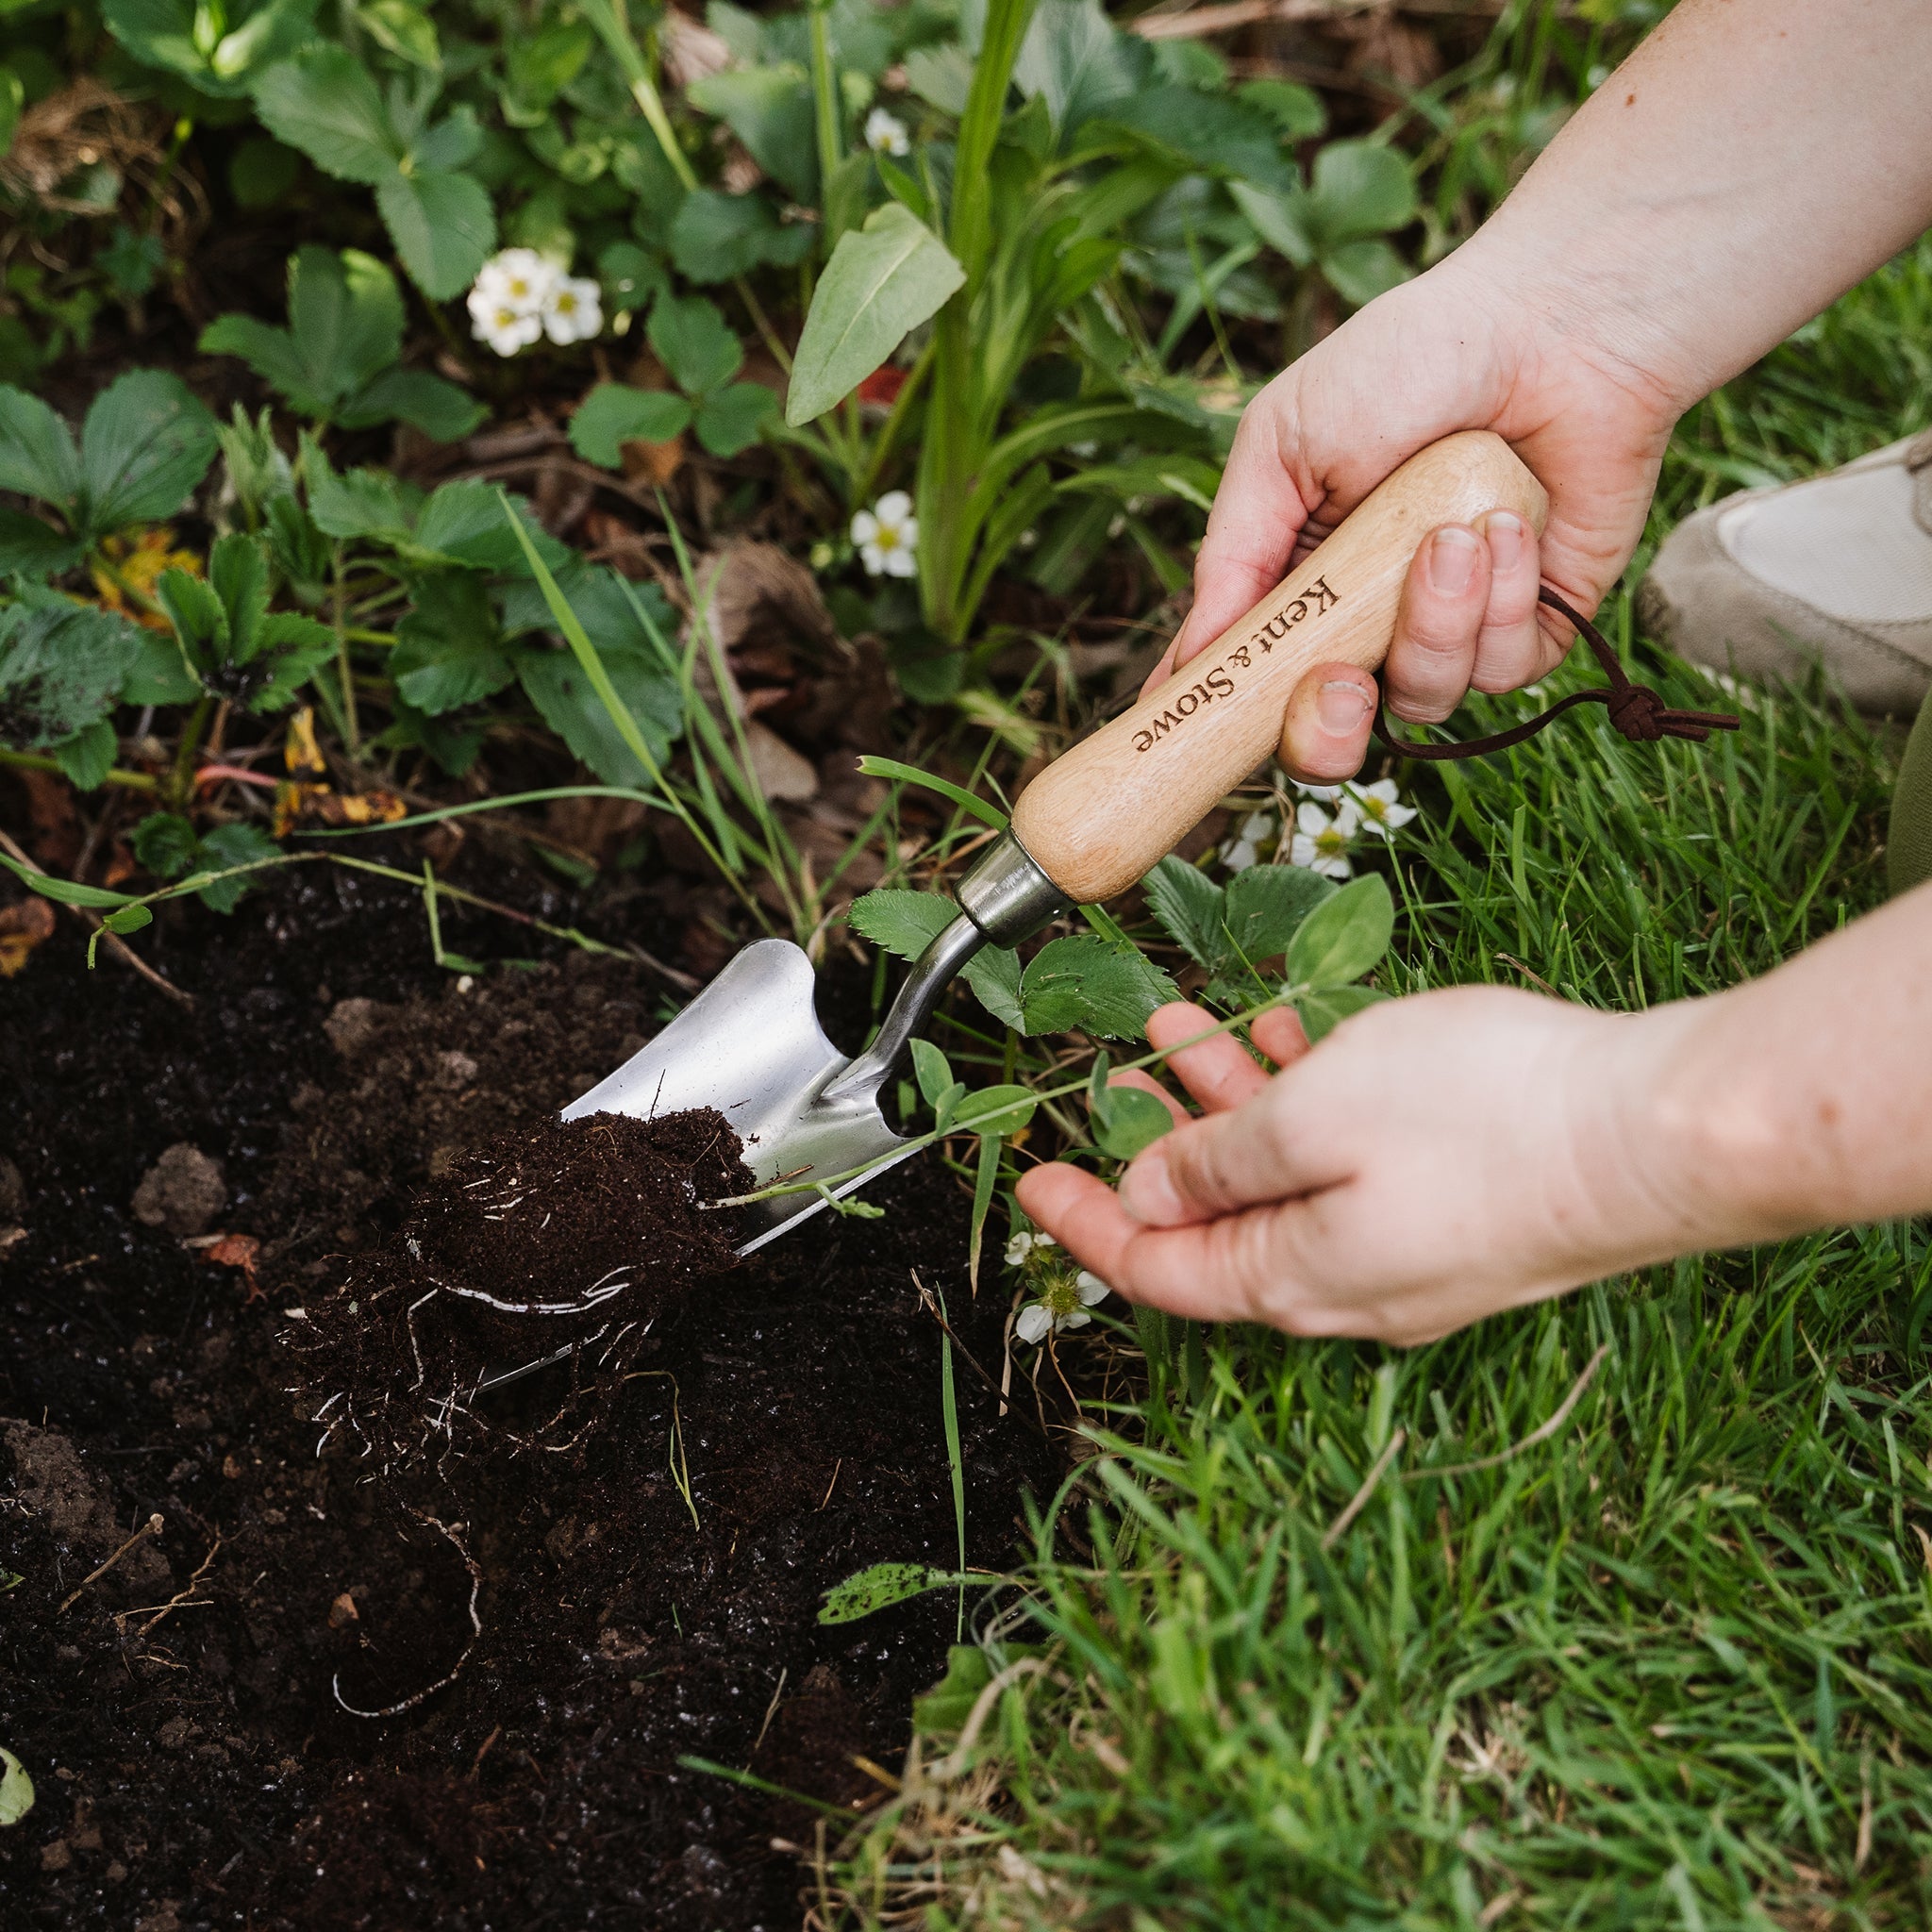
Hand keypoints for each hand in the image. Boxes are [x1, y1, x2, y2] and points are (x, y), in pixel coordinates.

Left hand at [1015, 992, 1712, 1345]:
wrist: (1661, 1131)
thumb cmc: (1487, 1118)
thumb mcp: (1314, 1116)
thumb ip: (1218, 1162)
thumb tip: (1149, 1200)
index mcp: (1294, 1278)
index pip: (1156, 1271)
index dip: (1085, 1223)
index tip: (1031, 1176)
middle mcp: (1346, 1286)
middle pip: (1218, 1224)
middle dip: (1160, 1145)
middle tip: (1119, 1077)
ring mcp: (1411, 1256)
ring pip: (1285, 1183)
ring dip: (1231, 1106)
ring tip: (1188, 1026)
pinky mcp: (1462, 1217)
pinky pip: (1352, 1169)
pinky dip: (1308, 1106)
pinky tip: (1292, 1037)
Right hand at [1148, 251, 1678, 783]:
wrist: (1554, 326)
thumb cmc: (1409, 362)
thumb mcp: (1283, 443)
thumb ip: (1233, 554)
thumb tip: (1188, 660)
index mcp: (1296, 585)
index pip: (1249, 686)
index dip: (1224, 722)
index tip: (1201, 730)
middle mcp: (1367, 624)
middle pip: (1328, 741)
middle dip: (1326, 730)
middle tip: (1340, 680)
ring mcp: (1450, 632)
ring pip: (1422, 699)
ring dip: (1433, 623)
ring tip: (1452, 531)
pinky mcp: (1532, 629)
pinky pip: (1502, 672)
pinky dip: (1502, 600)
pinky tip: (1509, 522)